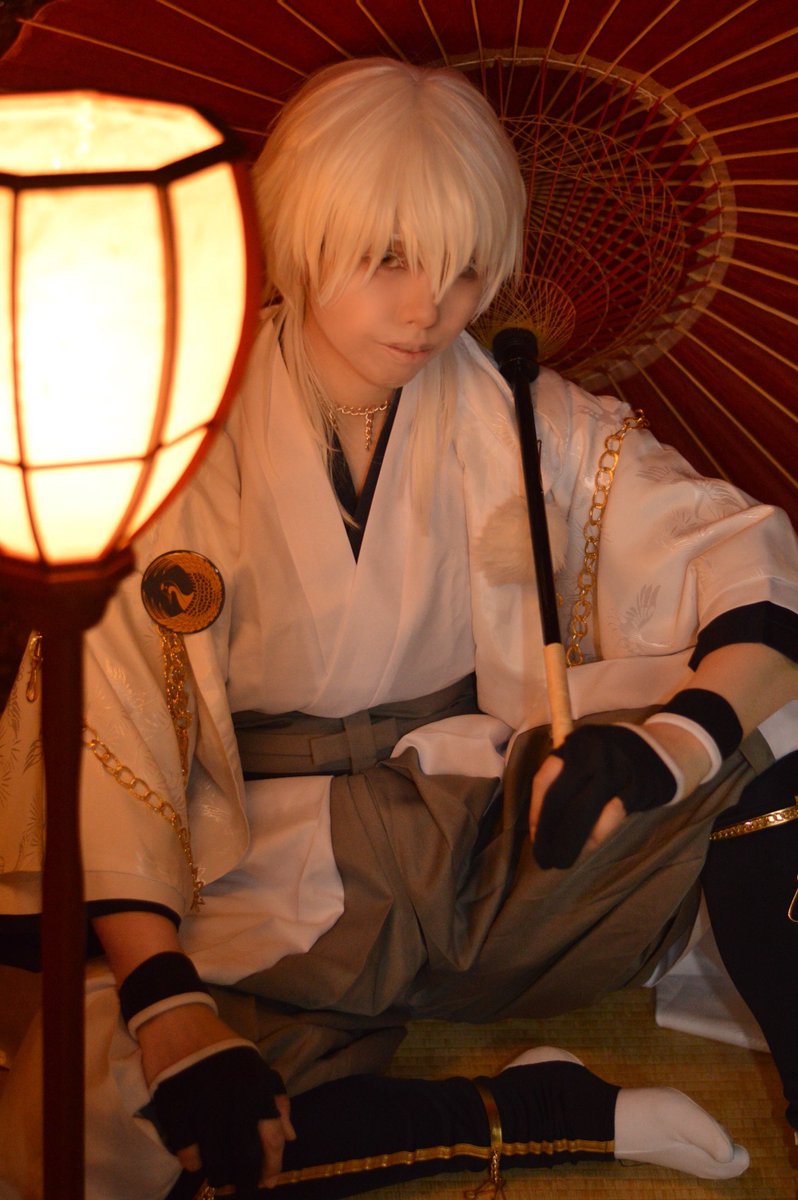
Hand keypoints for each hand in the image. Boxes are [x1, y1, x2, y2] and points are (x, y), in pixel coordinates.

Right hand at [137, 1005, 295, 1192]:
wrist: (178, 1021)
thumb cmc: (222, 1049)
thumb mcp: (256, 1066)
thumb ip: (276, 1101)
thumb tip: (290, 1138)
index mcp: (257, 1087)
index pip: (271, 1138)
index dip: (272, 1167)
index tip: (268, 1184)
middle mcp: (234, 1098)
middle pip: (244, 1156)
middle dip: (245, 1182)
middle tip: (241, 1191)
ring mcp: (203, 1104)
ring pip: (214, 1160)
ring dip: (219, 1177)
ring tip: (220, 1181)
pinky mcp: (175, 1108)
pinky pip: (186, 1150)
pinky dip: (192, 1162)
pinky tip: (196, 1161)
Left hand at [529, 723, 678, 869]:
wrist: (663, 752)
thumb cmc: (612, 760)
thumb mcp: (586, 755)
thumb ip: (564, 780)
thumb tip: (539, 824)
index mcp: (574, 744)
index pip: (544, 780)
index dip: (536, 813)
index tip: (535, 837)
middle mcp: (592, 753)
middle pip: (560, 798)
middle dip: (548, 833)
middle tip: (543, 858)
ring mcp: (615, 769)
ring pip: (583, 811)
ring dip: (569, 840)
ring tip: (561, 859)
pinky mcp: (636, 787)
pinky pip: (610, 817)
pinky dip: (595, 836)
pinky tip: (587, 848)